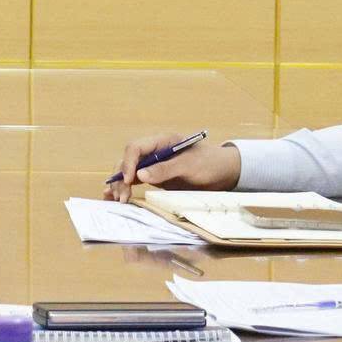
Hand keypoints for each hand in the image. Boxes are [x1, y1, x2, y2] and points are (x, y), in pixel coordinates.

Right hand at [106, 131, 240, 199]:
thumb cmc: (210, 163)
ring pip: (130, 172)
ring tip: (115, 199)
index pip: (136, 148)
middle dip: (121, 178)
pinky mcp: (157, 177)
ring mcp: (154, 165)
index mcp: (161, 141)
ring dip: (121, 184)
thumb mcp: (189, 166)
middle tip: (121, 197)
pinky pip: (137, 181)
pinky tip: (117, 195)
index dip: (128, 163)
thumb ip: (165, 169)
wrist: (225, 172)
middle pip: (129, 161)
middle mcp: (154, 152)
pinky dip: (127, 188)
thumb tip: (140, 176)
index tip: (128, 180)